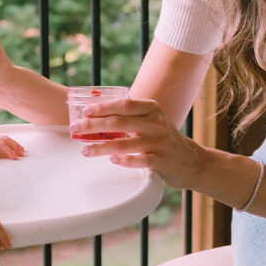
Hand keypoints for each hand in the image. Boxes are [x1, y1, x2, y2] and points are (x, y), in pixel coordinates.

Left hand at [0, 128, 24, 163]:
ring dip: (15, 144)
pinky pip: (4, 140)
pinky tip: (14, 146)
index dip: (8, 151)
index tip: (14, 157)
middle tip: (22, 153)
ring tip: (21, 150)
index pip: (1, 145)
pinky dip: (11, 143)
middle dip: (15, 147)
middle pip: (7, 141)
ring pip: (7, 139)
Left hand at [76, 95, 200, 190]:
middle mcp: (156, 123)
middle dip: (93, 125)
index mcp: (152, 109)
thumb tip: (97, 112)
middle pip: (119, 122)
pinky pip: (138, 160)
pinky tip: (111, 159)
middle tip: (76, 129)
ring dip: (100, 147)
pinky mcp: (161, 161)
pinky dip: (123, 160)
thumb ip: (131, 115)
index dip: (102, 107)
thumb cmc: (163, 138)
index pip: (124, 105)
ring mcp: (159, 142)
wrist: (190, 161)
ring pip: (124, 143)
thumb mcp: (152, 120)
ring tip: (85, 150)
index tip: (84, 111)